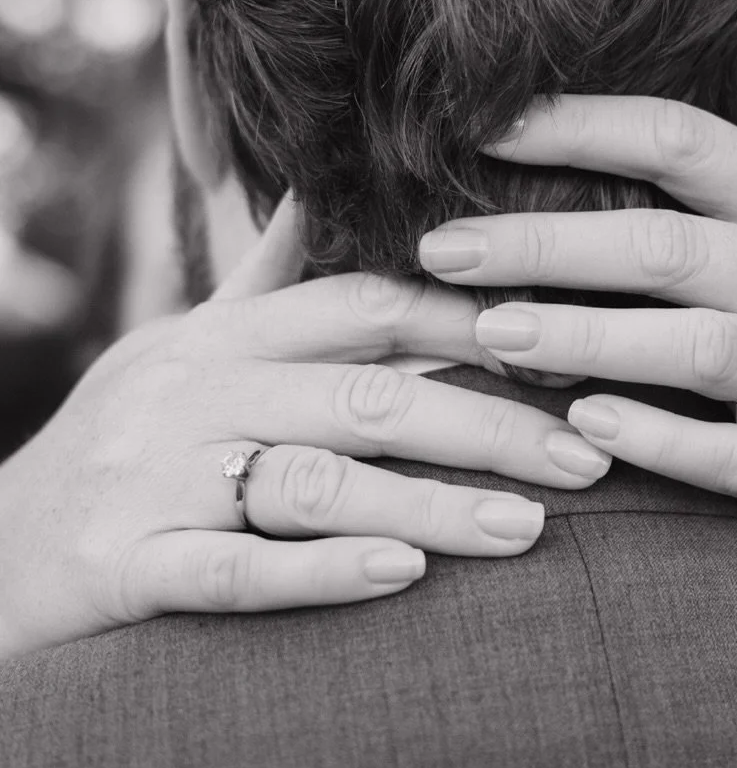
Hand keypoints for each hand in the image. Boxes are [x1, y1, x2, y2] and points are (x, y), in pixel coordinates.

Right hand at [0, 199, 609, 660]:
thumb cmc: (119, 442)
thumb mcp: (183, 347)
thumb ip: (262, 282)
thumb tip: (316, 189)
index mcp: (224, 335)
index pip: (364, 307)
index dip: (469, 320)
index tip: (562, 342)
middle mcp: (195, 390)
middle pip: (366, 393)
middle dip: (486, 421)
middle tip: (586, 452)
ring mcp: (154, 475)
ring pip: (315, 478)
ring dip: (433, 502)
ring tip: (531, 527)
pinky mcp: (121, 565)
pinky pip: (233, 568)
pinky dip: (321, 570)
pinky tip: (407, 578)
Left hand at [417, 9, 736, 575]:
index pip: (684, 138)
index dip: (582, 125)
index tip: (484, 126)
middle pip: (668, 244)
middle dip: (546, 243)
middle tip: (442, 246)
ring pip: (698, 348)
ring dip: (586, 337)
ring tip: (489, 333)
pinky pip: (732, 455)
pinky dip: (657, 441)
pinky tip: (580, 425)